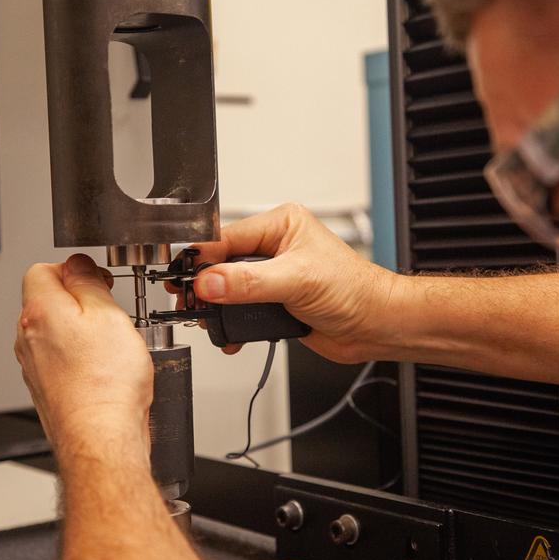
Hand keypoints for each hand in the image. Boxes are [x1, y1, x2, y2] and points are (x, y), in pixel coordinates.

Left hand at [15, 255, 152, 468]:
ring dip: (83, 333)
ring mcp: (34, 366)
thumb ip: (88, 280)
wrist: (100, 438)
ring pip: (57, 333)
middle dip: (80, 303)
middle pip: (49, 301)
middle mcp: (28, 338)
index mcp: (39, 312)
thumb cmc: (105, 385)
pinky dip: (82, 360)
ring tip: (111, 348)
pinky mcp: (46, 388)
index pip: (43, 269)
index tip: (98, 282)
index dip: (74, 270)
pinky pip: (62, 361)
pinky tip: (105, 372)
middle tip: (110, 315)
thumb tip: (78, 265)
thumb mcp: (107, 313)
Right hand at [183, 203, 404, 361]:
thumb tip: (210, 282)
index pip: (227, 236)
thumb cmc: (354, 290)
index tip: (183, 279)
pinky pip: (241, 310)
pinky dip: (232, 324)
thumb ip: (249, 281)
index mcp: (281, 225)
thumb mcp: (297, 280)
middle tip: (189, 302)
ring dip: (218, 307)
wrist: (375, 325)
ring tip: (208, 320)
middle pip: (222, 262)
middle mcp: (275, 247)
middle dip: (206, 286)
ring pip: (228, 288)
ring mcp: (273, 276)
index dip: (203, 258)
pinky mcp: (274, 302)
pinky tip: (230, 334)